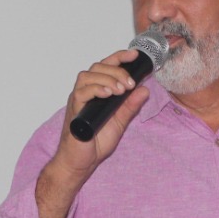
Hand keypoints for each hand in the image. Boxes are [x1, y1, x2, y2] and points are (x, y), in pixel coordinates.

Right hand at [35, 47, 152, 217]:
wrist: (81, 162)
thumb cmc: (95, 142)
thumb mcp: (120, 122)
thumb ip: (130, 106)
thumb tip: (144, 90)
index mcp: (96, 91)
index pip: (106, 66)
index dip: (119, 57)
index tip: (135, 55)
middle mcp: (85, 92)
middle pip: (97, 67)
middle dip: (117, 70)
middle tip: (130, 83)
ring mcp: (78, 100)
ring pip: (88, 75)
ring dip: (107, 78)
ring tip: (121, 90)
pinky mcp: (74, 110)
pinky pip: (81, 92)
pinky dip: (95, 89)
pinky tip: (107, 94)